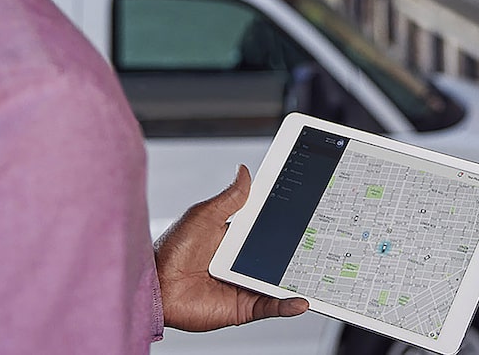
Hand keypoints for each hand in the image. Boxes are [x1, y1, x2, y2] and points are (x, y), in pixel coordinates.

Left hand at [154, 165, 308, 330]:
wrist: (155, 287)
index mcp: (233, 238)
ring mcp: (244, 285)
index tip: (308, 214)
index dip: (286, 223)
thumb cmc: (170, 250)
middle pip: (278, 256)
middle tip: (323, 243)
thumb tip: (244, 171)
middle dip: (300, 251)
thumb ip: (229, 198)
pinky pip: (270, 306)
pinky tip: (300, 300)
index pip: (267, 229)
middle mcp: (241, 262)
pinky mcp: (243, 307)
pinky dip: (287, 305)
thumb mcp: (204, 216)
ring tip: (319, 272)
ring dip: (299, 279)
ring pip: (279, 282)